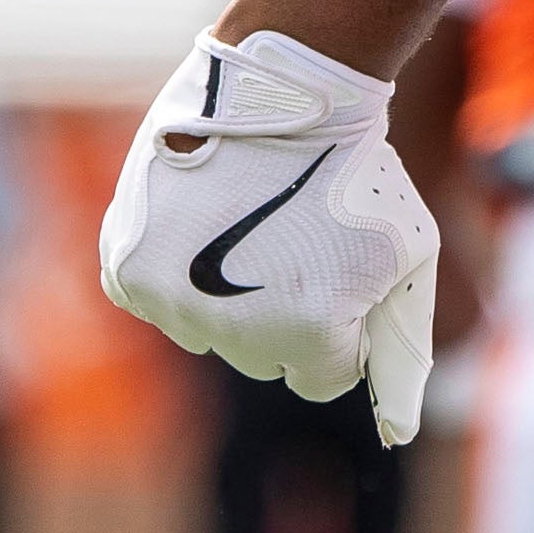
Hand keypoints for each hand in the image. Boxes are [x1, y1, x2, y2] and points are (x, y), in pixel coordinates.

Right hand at [98, 32, 440, 443]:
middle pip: (262, 359)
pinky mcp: (127, 267)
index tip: (342, 281)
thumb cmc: (357, 180)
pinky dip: (177, 273)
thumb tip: (398, 433)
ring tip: (253, 229)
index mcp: (305, 335)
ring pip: (206, 331)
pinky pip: (156, 300)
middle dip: (285, 316)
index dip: (339, 330)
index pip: (322, 377)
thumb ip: (400, 345)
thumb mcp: (406, 260)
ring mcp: (171, 300)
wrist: (285, 99)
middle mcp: (231, 330)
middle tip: (296, 247)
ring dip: (228, 298)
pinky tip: (205, 226)